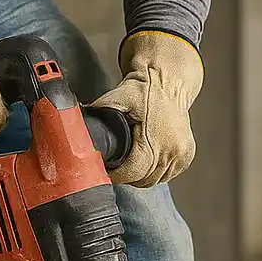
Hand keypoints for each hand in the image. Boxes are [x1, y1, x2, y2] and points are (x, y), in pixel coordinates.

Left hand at [90, 30, 202, 186]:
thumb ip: (97, 111)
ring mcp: (182, 155)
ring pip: (154, 180)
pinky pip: (166, 175)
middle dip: (126, 175)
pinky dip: (154, 171)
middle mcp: (172, 150)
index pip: (131, 173)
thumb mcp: (117, 97)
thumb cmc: (143, 89)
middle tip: (115, 165)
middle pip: (142, 180)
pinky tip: (146, 158)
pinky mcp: (187, 156)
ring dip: (140, 175)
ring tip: (130, 160)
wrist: (169, 80)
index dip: (115, 175)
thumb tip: (74, 123)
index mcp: (155, 140)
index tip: (105, 170)